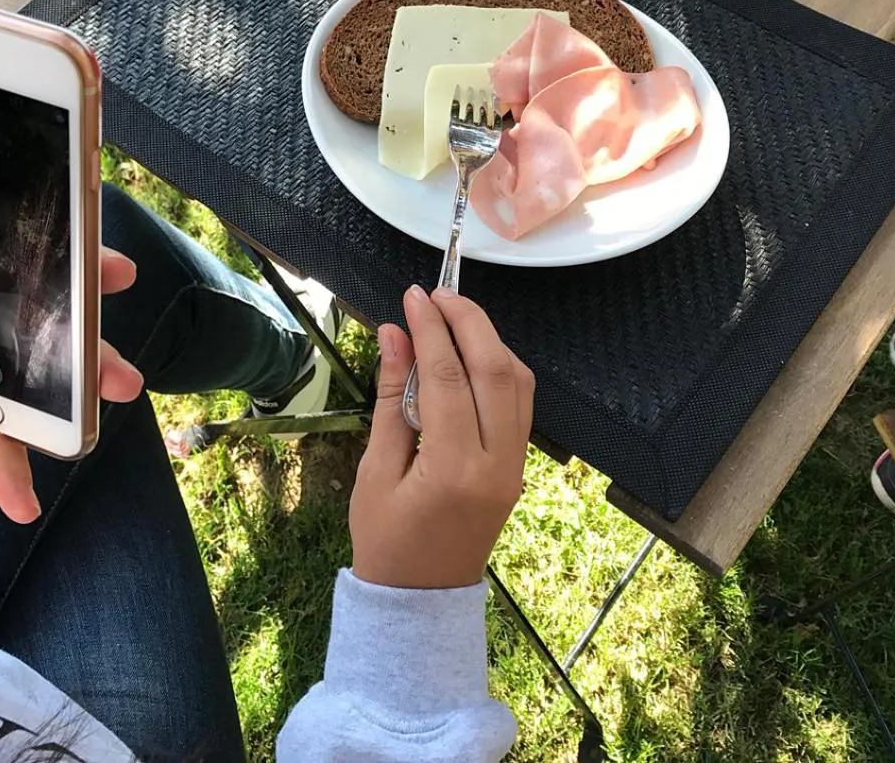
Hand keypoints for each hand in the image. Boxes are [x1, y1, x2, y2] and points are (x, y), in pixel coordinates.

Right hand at [350, 286, 533, 588]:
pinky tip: (470, 354)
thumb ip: (391, 397)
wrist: (420, 600)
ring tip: (452, 317)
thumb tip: (393, 332)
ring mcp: (516, 467)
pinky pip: (520, 404)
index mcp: (454, 469)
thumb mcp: (374, 470)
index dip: (430, 328)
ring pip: (518, 383)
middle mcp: (497, 464)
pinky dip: (499, 368)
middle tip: (437, 293)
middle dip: (469, 322)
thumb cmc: (385, 541)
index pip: (446, 377)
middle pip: (496, 370)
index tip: (413, 295)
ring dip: (489, 341)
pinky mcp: (520, 467)